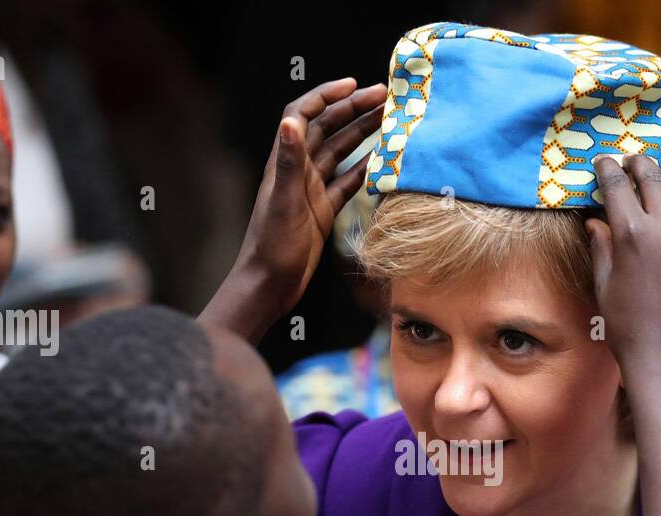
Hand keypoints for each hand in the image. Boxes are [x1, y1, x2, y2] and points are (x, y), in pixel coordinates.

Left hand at [204, 78, 385, 339]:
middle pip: (327, 129)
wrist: (270, 284)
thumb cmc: (271, 246)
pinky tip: (384, 161)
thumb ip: (289, 162)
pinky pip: (348, 182)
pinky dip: (365, 169)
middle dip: (354, 109)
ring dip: (363, 134)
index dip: (326, 95)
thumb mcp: (282, 202)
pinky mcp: (323, 210)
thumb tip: (291, 122)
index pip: (303, 114)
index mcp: (285, 162)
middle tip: (385, 96)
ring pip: (341, 152)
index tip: (353, 84)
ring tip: (390, 120)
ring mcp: (312, 190)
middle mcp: (299, 171)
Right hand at [585, 156, 660, 373]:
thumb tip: (595, 222)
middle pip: (655, 176)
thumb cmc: (627, 328)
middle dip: (640, 163)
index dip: (608, 168)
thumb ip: (602, 246)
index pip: (618, 184)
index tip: (604, 163)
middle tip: (633, 162)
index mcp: (633, 235)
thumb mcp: (604, 285)